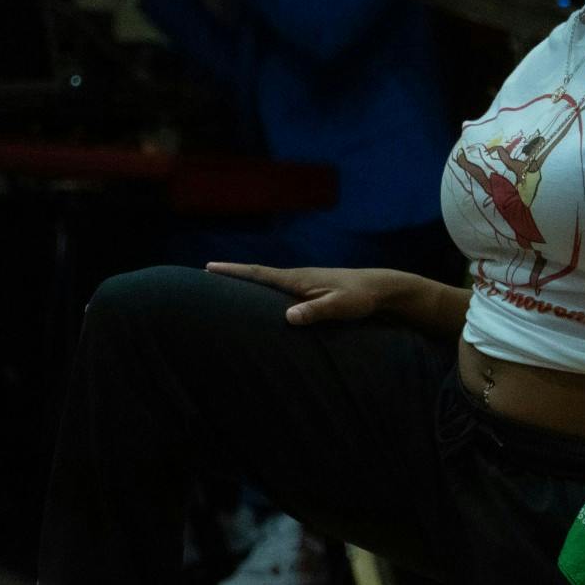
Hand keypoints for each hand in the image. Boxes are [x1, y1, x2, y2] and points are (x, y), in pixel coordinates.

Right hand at [203, 262, 407, 325]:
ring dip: (246, 282)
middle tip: (204, 274)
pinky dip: (262, 289)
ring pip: (267, 282)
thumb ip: (316, 311)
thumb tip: (288, 317)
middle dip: (232, 274)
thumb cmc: (360, 298)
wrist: (379, 288)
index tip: (209, 267)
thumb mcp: (339, 307)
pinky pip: (278, 289)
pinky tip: (259, 299)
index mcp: (297, 279)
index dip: (233, 271)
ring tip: (223, 286)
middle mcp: (296, 277)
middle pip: (257, 275)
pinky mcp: (309, 290)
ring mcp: (302, 282)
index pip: (259, 274)